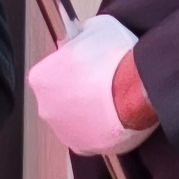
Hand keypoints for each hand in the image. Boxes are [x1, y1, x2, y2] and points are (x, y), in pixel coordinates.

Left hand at [29, 14, 150, 156]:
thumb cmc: (115, 58)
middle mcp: (45, 107)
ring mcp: (63, 131)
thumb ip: (82, 37)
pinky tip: (117, 119)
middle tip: (104, 84)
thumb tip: (83, 38)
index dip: (73, 67)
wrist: (137, 89)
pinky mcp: (84, 148)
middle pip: (61, 98)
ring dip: (90, 113)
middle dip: (78, 93)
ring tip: (115, 102)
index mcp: (41, 78)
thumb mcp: (96, 29)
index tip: (89, 66)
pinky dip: (101, 131)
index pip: (52, 71)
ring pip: (74, 120)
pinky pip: (90, 138)